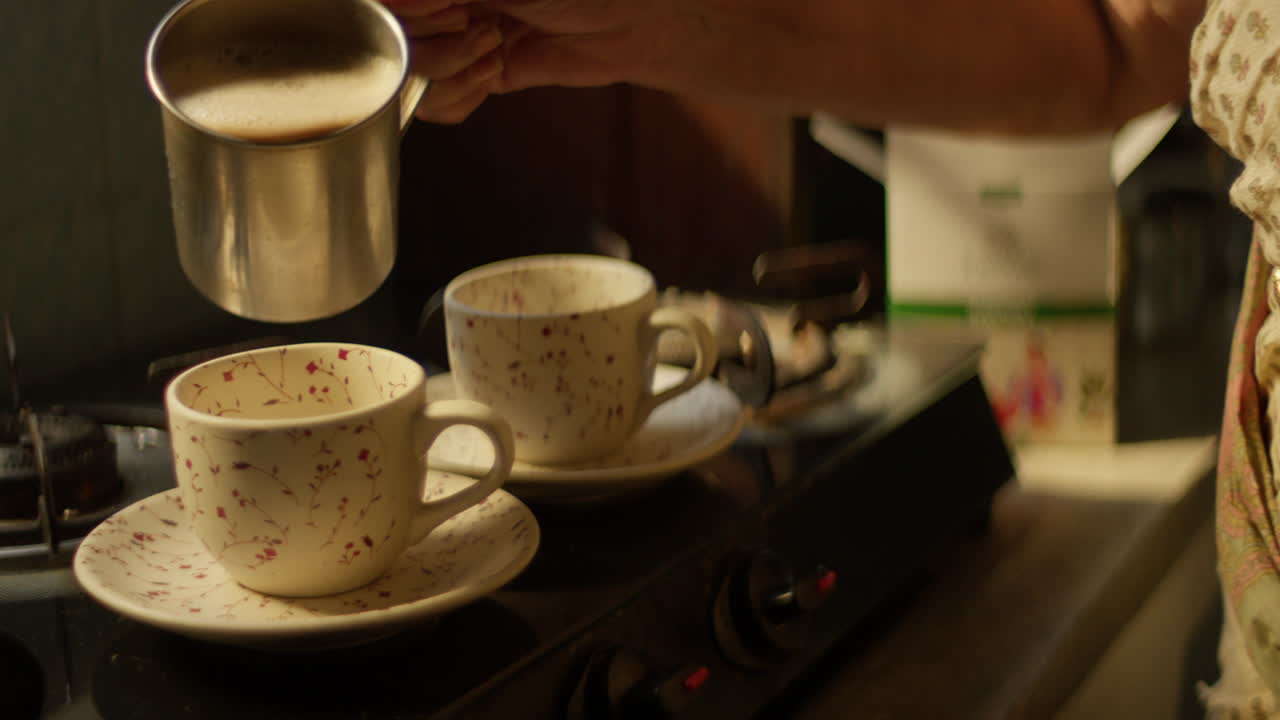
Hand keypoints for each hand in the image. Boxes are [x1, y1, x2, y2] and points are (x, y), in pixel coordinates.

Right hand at [383, 0, 682, 122]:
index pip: (383, 8)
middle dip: (434, 44)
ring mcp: (454, 40)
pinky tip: (493, 73)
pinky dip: (460, 97)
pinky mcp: (475, 76)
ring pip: (409, 78)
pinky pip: (438, 104)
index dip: (408, 16)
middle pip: (388, 41)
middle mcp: (441, 5)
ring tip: (492, 50)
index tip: (448, 10)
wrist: (632, 21)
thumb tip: (386, 3)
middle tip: (479, 26)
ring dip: (450, 72)